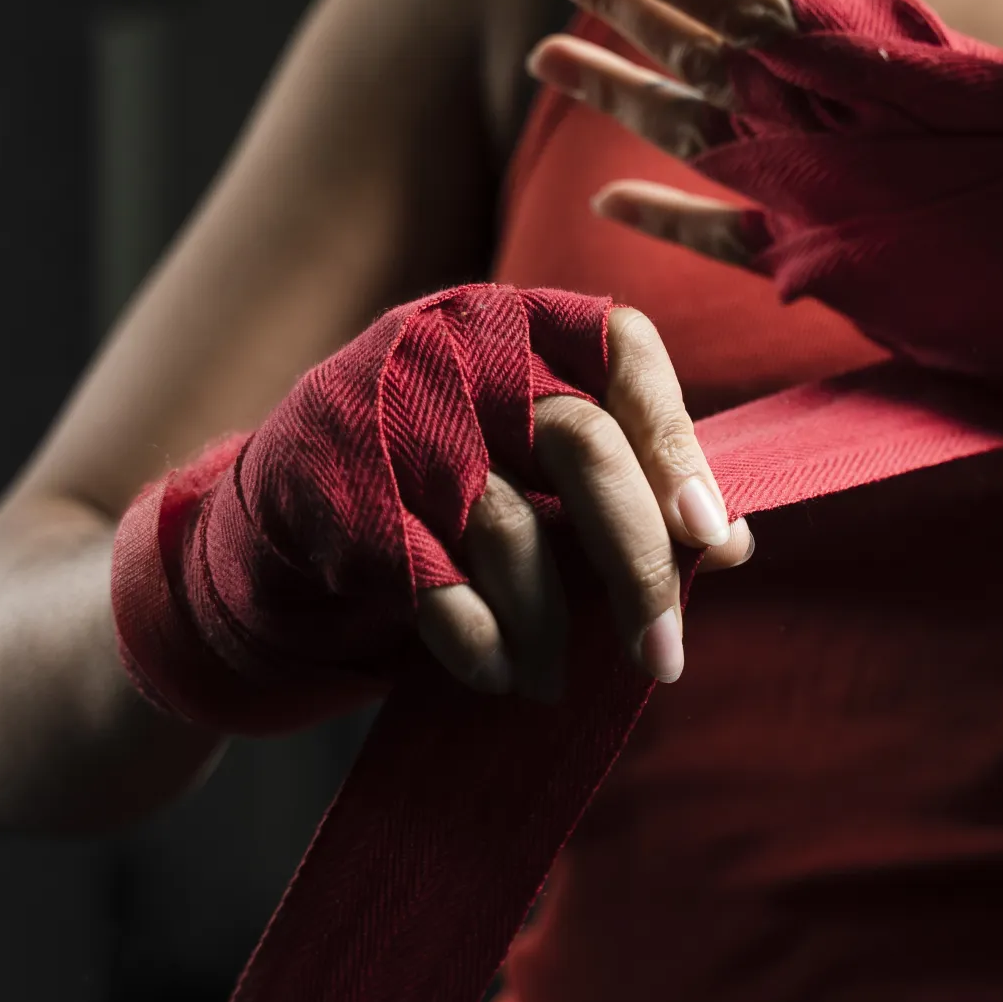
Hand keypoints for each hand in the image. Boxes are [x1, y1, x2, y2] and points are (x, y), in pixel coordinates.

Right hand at [114, 288, 753, 737]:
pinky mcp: (332, 486)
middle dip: (635, 561)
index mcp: (520, 321)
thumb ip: (631, 488)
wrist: (267, 528)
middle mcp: (455, 345)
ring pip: (507, 522)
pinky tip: (496, 675)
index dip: (679, 441)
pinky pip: (428, 576)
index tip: (715, 538)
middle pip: (581, 443)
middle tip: (666, 656)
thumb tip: (735, 544)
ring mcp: (386, 409)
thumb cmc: (438, 496)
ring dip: (547, 623)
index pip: (628, 350)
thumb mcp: (536, 470)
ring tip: (556, 680)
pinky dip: (474, 636)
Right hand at [512, 0, 1002, 420]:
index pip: (753, 1)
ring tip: (543, 58)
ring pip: (695, 132)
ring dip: (621, 93)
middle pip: (700, 49)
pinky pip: (727, 239)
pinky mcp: (836, 268)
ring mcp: (830, 195)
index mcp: (884, 64)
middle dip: (617, 4)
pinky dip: (668, 221)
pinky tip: (609, 200)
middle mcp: (841, 121)